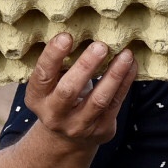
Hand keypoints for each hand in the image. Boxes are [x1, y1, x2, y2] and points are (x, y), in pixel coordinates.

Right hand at [25, 33, 136, 149]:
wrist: (67, 138)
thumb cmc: (59, 96)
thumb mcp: (50, 84)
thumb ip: (59, 64)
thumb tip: (81, 29)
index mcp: (37, 98)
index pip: (42, 75)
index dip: (53, 56)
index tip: (66, 36)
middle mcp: (54, 114)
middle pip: (69, 91)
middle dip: (86, 66)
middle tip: (101, 45)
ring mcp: (79, 125)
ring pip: (99, 100)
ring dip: (114, 74)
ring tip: (125, 54)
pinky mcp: (101, 130)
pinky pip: (116, 103)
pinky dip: (125, 82)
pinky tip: (131, 65)